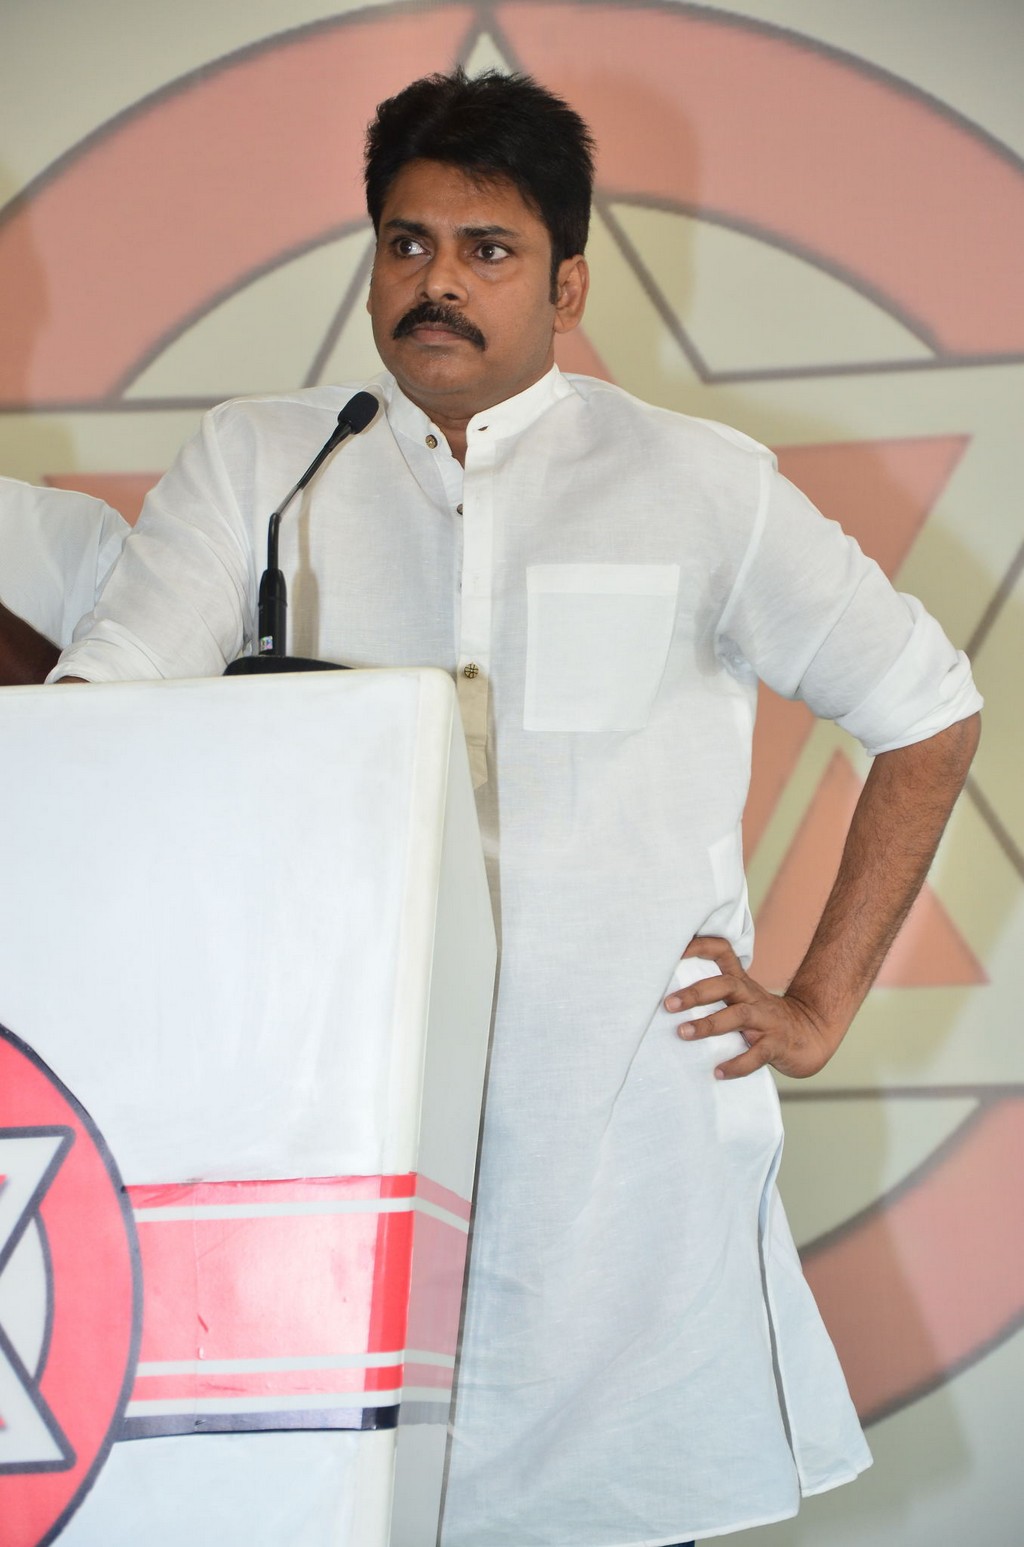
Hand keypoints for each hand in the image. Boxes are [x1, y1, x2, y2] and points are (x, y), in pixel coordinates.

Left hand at [663, 936, 841, 1080]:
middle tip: (668, 1004)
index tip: (676, 951)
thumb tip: (667, 998)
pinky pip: (757, 1054)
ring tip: (683, 1033)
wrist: (810, 1035)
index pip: (723, 952)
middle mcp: (752, 997)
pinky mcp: (777, 1045)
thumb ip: (713, 994)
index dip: (701, 947)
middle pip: (725, 985)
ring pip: (738, 1016)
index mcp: (741, 983)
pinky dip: (737, 1064)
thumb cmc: (762, 1018)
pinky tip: (718, 1072)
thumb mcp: (740, 998)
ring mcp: (766, 1020)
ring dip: (709, 1025)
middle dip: (695, 993)